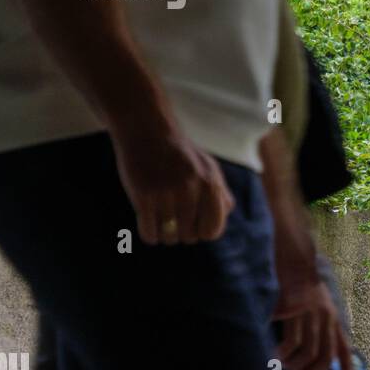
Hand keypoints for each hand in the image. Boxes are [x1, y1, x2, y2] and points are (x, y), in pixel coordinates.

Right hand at [112, 127, 233, 245]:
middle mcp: (190, 190)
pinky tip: (148, 225)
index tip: (193, 226)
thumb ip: (220, 193)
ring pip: (169, 237)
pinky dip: (149, 235)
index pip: (212, 230)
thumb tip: (225, 217)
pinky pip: (149, 233)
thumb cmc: (179, 154)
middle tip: (173, 222)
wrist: (147, 131)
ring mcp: (166, 193)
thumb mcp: (208, 168)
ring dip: (164, 235)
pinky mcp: (144, 195)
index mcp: (210, 184)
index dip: (202, 233)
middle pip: (189, 236)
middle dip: (181, 233)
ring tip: (161, 222)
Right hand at [273, 273, 353, 369]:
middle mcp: (326, 318)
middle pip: (325, 357)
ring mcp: (311, 315)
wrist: (294, 262)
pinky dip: (281, 353)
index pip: (344, 350)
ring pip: (307, 352)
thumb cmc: (301, 288)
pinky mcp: (295, 311)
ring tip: (283, 365)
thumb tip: (312, 355)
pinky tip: (273, 354)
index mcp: (333, 319)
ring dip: (294, 365)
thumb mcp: (317, 307)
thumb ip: (318, 327)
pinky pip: (290, 342)